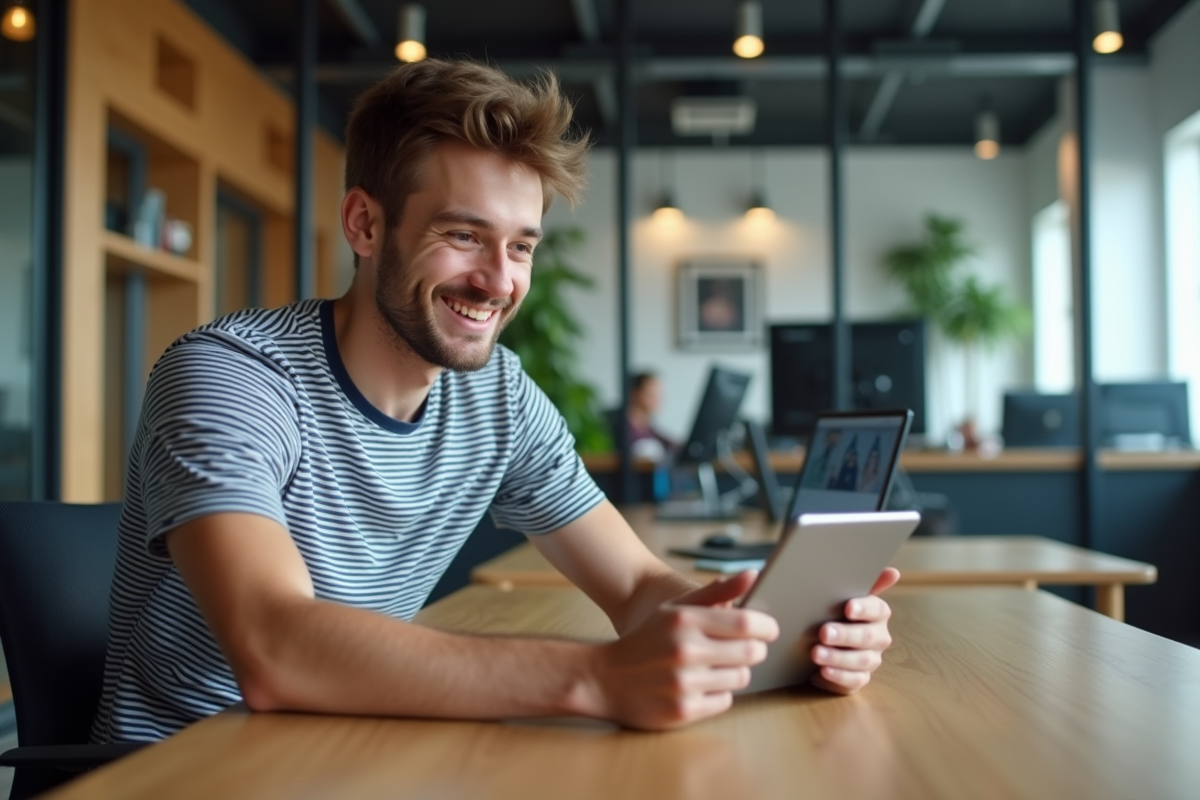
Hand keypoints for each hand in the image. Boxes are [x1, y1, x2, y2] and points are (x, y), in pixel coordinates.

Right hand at [587, 571, 778, 730]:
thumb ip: (717, 592)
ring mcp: (684, 683)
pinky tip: (700, 686)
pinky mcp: (683, 711)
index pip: (747, 622)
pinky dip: (718, 693)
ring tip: (716, 666)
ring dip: (735, 672)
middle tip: (746, 649)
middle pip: (751, 652)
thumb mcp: (675, 608)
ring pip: (740, 678)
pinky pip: (724, 701)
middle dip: (754, 650)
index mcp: (684, 620)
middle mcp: (685, 651)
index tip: (768, 629)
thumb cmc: (646, 640)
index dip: (766, 627)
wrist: (603, 678)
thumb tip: (753, 574)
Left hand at [810, 567, 899, 694]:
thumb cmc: (835, 611)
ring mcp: (871, 659)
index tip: (848, 608)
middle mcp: (879, 637)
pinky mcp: (859, 678)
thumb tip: (893, 572)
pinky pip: (854, 680)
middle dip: (844, 635)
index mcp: (878, 613)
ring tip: (816, 653)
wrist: (819, 638)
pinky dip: (838, 676)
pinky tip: (823, 671)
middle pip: (867, 637)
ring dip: (838, 657)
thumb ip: (866, 582)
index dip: (864, 609)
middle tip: (823, 632)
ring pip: (860, 660)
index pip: (878, 610)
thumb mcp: (843, 594)